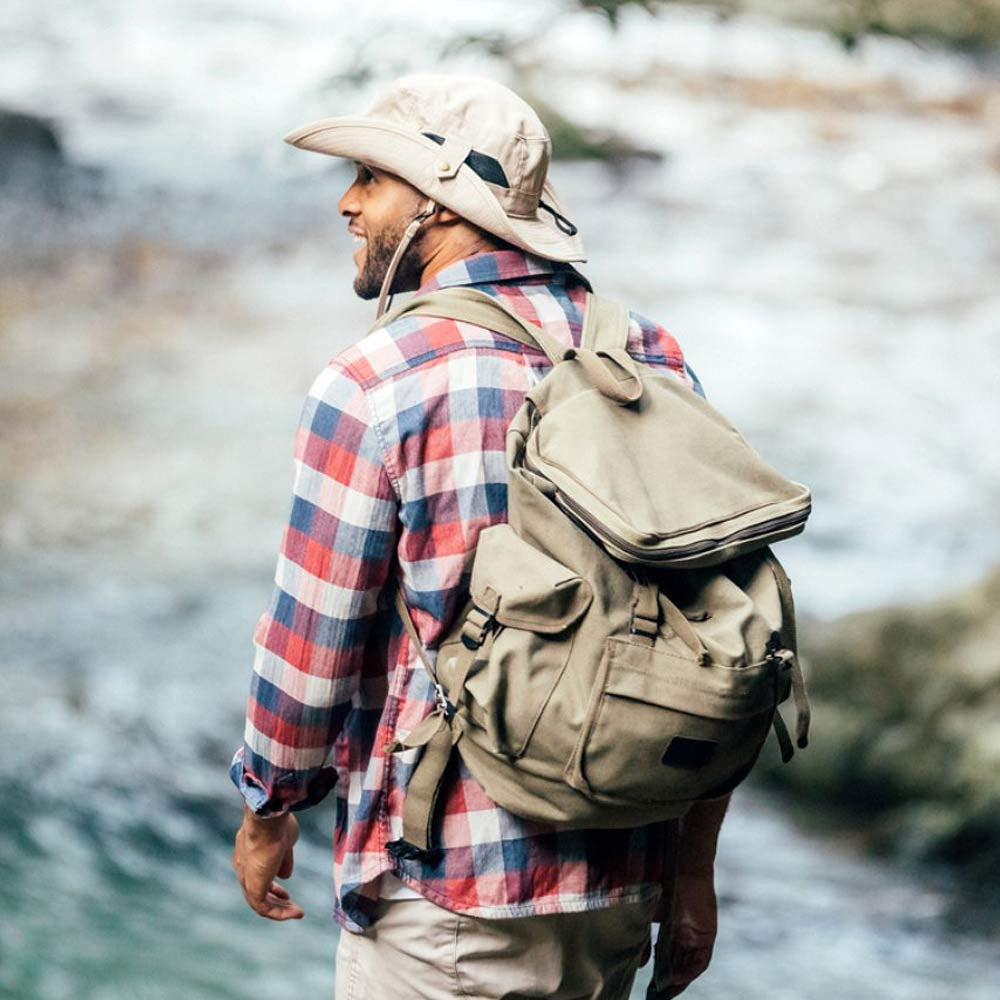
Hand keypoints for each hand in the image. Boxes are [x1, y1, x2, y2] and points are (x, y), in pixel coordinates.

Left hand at [232, 806, 303, 919]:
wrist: (267, 819)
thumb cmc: (277, 824)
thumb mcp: (285, 841)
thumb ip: (285, 859)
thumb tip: (285, 875)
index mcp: (249, 852)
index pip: (258, 870)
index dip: (271, 876)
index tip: (285, 880)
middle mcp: (243, 867)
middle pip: (257, 888)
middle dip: (274, 896)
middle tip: (289, 900)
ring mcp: (246, 877)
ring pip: (260, 901)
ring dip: (279, 908)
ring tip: (297, 911)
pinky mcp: (253, 887)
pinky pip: (264, 908)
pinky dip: (280, 912)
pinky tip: (297, 912)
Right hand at [646, 871, 716, 998]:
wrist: (680, 867)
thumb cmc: (660, 884)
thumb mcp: (648, 915)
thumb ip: (646, 940)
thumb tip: (641, 964)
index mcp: (672, 929)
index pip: (667, 957)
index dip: (659, 972)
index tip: (651, 986)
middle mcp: (686, 934)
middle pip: (679, 964)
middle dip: (669, 982)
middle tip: (658, 995)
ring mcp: (697, 935)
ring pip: (689, 965)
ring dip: (679, 980)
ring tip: (666, 992)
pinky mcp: (708, 935)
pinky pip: (701, 960)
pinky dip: (690, 971)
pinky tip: (677, 978)